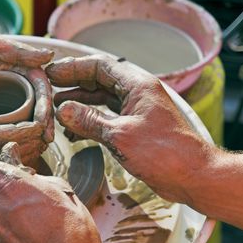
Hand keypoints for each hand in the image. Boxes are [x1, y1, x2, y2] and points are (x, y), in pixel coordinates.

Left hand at [0, 36, 54, 163]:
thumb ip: (20, 51)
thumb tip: (48, 56)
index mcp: (27, 75)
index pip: (44, 95)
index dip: (46, 111)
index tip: (43, 126)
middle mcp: (23, 92)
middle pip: (40, 114)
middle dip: (43, 128)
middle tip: (43, 143)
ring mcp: (12, 106)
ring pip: (27, 125)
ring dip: (32, 138)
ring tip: (33, 151)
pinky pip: (9, 132)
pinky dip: (12, 142)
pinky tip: (12, 152)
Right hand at [46, 54, 212, 202]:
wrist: (193, 176)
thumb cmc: (164, 153)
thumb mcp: (120, 135)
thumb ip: (89, 120)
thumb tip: (62, 110)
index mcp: (137, 85)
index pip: (100, 66)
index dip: (74, 68)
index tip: (52, 73)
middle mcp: (137, 94)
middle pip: (99, 80)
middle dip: (74, 84)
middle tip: (49, 89)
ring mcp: (136, 111)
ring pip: (102, 99)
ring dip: (80, 103)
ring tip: (56, 109)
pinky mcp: (135, 128)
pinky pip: (107, 117)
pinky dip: (89, 121)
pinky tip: (73, 130)